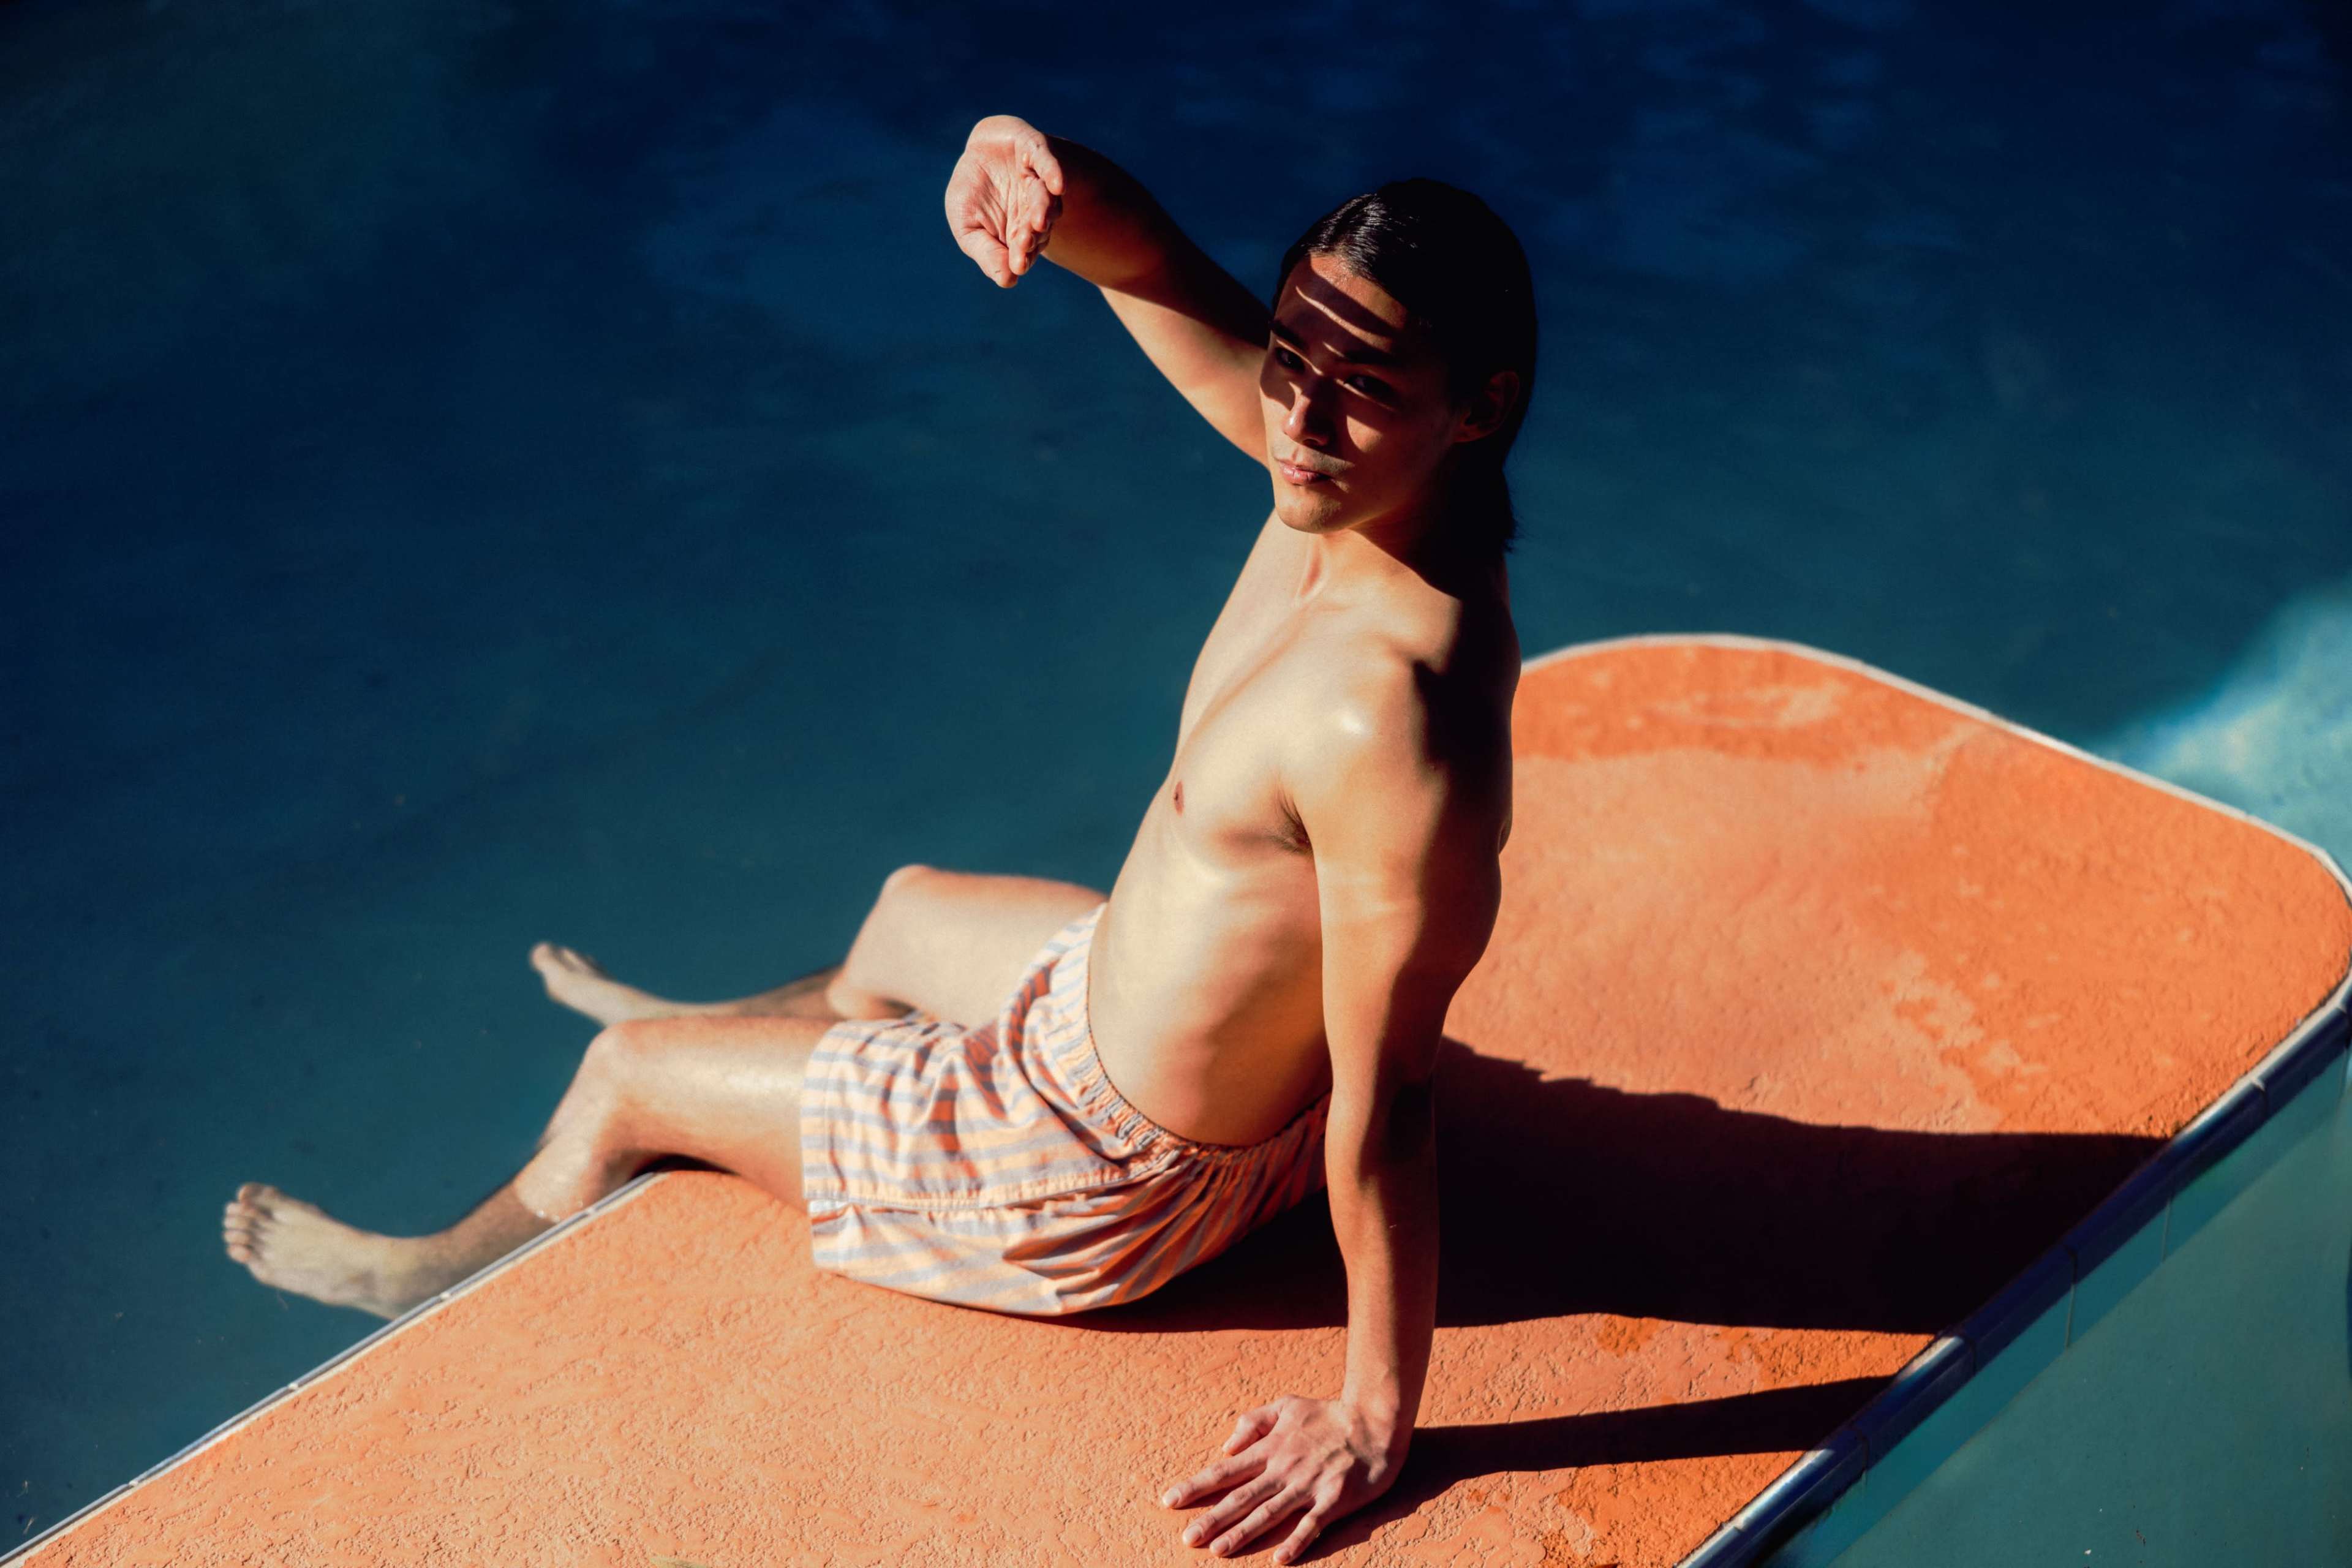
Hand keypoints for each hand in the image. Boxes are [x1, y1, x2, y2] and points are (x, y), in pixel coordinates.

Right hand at [944, 114, 1063, 286]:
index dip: (1022, 257)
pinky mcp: (1037, 152)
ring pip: (1046, 200)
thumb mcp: (967, 227)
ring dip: (1043, 210)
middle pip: (1038, 227)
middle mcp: (1035, 211)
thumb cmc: (972, 193)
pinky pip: (1048, 164)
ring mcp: (1038, 182)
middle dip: (1032, 236)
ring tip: (1038, 222)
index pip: (1025, 249)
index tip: (1018, 265)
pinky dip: (1053, 173)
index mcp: (1019, 233)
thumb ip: (985, 252)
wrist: (978, 150)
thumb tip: (1007, 281)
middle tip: (1025, 243)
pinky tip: (1057, 185)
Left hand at [1160, 1395, 1405, 1562]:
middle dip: (1212, 1518)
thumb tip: (1227, 1447)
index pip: (1225, 1471)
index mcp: (1270, 1448)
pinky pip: (1313, 1524)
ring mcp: (1308, 1485)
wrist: (1374, 1421)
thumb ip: (1254, 1421)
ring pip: (1270, 1513)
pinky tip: (1281, 1558)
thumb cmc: (1328, 1415)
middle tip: (1187, 1538)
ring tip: (1218, 1550)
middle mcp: (1284, 1468)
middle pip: (1241, 1497)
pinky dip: (1297, 1541)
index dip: (1196, 1486)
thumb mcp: (1286, 1406)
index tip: (1170, 1500)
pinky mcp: (1334, 1499)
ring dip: (1243, 1532)